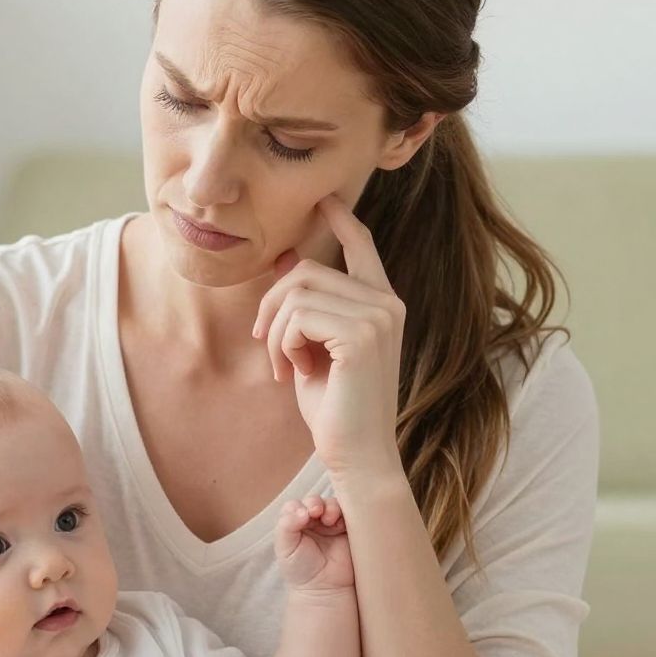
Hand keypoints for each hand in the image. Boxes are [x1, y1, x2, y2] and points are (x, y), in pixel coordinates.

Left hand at [252, 195, 407, 486]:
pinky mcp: (361, 335)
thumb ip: (306, 307)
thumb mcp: (313, 349)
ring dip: (273, 333)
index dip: (340, 220)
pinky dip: (280, 344)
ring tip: (281, 368)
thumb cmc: (336, 410)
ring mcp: (379, 317)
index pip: (362, 246)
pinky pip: (297, 317)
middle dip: (273, 308)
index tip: (323, 200)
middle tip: (267, 350)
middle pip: (308, 271)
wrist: (357, 456)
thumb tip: (287, 259)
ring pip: (297, 294)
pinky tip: (290, 373)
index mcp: (383, 304)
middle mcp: (388, 304)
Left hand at [275, 493, 354, 592]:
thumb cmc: (301, 570)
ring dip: (331, 506)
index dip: (299, 506)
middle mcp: (314, 521)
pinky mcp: (349, 530)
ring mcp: (332, 525)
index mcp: (296, 524)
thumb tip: (301, 510)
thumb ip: (286, 526)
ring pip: (333, 504)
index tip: (302, 516)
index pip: (295, 505)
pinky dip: (347, 513)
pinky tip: (341, 523)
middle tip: (316, 512)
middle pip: (315, 501)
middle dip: (315, 502)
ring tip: (329, 519)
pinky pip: (351, 515)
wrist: (324, 588)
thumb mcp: (285, 548)